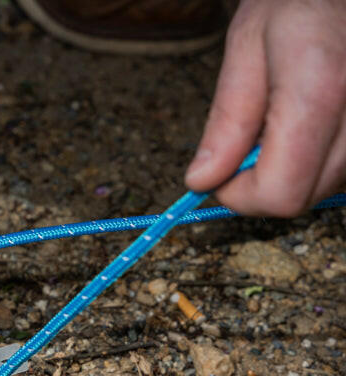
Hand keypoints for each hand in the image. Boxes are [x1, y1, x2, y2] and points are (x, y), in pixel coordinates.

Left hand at [185, 0, 345, 215]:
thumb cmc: (297, 3)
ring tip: (279, 123)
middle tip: (242, 146)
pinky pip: (342, 169)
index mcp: (321, 90)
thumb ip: (226, 121)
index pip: (280, 192)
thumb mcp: (246, 49)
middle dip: (261, 185)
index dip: (239, 195)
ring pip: (324, 189)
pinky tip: (305, 125)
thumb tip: (202, 180)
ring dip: (290, 172)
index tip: (217, 174)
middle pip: (302, 198)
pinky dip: (315, 160)